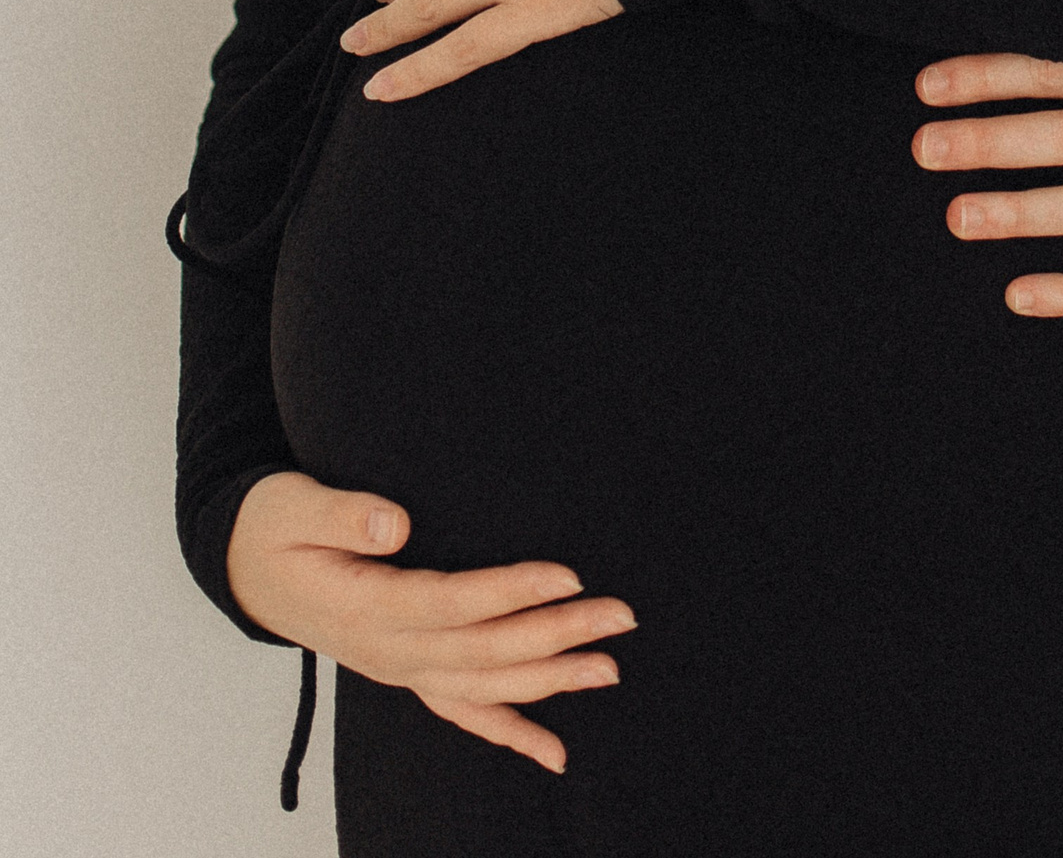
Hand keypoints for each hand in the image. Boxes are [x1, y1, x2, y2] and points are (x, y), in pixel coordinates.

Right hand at [227, 472, 634, 774]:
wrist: (245, 568)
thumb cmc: (274, 528)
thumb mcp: (293, 508)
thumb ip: (344, 515)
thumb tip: (395, 525)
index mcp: (364, 608)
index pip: (452, 603)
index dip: (512, 591)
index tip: (569, 574)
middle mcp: (387, 651)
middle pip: (484, 650)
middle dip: (557, 634)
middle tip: (620, 615)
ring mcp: (399, 669)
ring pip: (484, 687)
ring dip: (550, 680)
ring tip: (609, 667)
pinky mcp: (407, 672)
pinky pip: (463, 713)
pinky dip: (510, 733)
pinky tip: (555, 750)